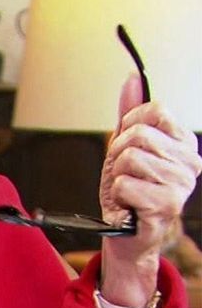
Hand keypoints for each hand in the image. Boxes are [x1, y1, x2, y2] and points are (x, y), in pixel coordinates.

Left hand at [98, 73, 201, 307]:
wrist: (124, 229)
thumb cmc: (128, 186)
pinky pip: (124, 183)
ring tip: (127, 187)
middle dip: (119, 152)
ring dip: (117, 174)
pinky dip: (117, 193)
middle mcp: (191, 163)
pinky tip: (128, 203)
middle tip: (124, 172)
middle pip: (139, 134)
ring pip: (130, 158)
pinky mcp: (166, 205)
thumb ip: (131, 112)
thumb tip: (133, 78)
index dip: (130, 124)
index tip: (127, 143)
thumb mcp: (126, 144)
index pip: (156, 110)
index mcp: (185, 143)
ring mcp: (181, 184)